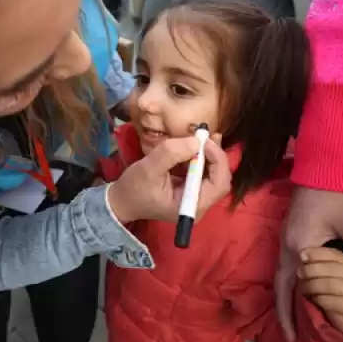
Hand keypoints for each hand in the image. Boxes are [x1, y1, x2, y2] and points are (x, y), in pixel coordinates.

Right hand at [107, 134, 230, 223]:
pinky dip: (200, 156)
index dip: (217, 159)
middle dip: (214, 154)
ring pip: (213, 173)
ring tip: (200, 135)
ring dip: (208, 153)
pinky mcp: (190, 189)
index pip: (219, 183)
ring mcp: (195, 197)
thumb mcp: (148, 169)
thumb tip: (196, 141)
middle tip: (204, 135)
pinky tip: (194, 144)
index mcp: (192, 206)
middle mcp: (199, 204)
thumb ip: (171, 154)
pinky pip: (202, 172)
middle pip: (220, 178)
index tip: (203, 140)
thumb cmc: (134, 189)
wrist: (121, 201)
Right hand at [276, 188, 342, 341]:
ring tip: (302, 321)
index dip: (324, 316)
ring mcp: (287, 238)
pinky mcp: (294, 232)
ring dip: (291, 299)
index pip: (304, 292)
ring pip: (285, 278)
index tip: (340, 336)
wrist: (326, 156)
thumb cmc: (340, 190)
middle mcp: (286, 247)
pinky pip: (291, 267)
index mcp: (299, 249)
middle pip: (283, 288)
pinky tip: (309, 290)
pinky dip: (297, 284)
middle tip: (299, 339)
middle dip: (290, 315)